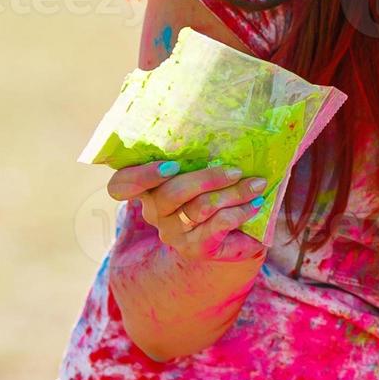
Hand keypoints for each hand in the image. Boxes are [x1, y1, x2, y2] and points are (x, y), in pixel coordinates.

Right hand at [107, 162, 268, 263]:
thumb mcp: (203, 175)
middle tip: (237, 170)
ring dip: (233, 193)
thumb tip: (233, 131)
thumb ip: (203, 157)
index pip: (121, 185)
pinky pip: (218, 225)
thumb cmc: (215, 195)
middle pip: (170, 193)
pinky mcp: (195, 248)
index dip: (140, 175)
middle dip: (208, 178)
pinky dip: (241, 211)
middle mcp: (155, 212)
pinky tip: (256, 204)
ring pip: (199, 207)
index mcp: (149, 189)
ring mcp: (173, 232)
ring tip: (257, 184)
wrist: (229, 240)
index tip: (171, 165)